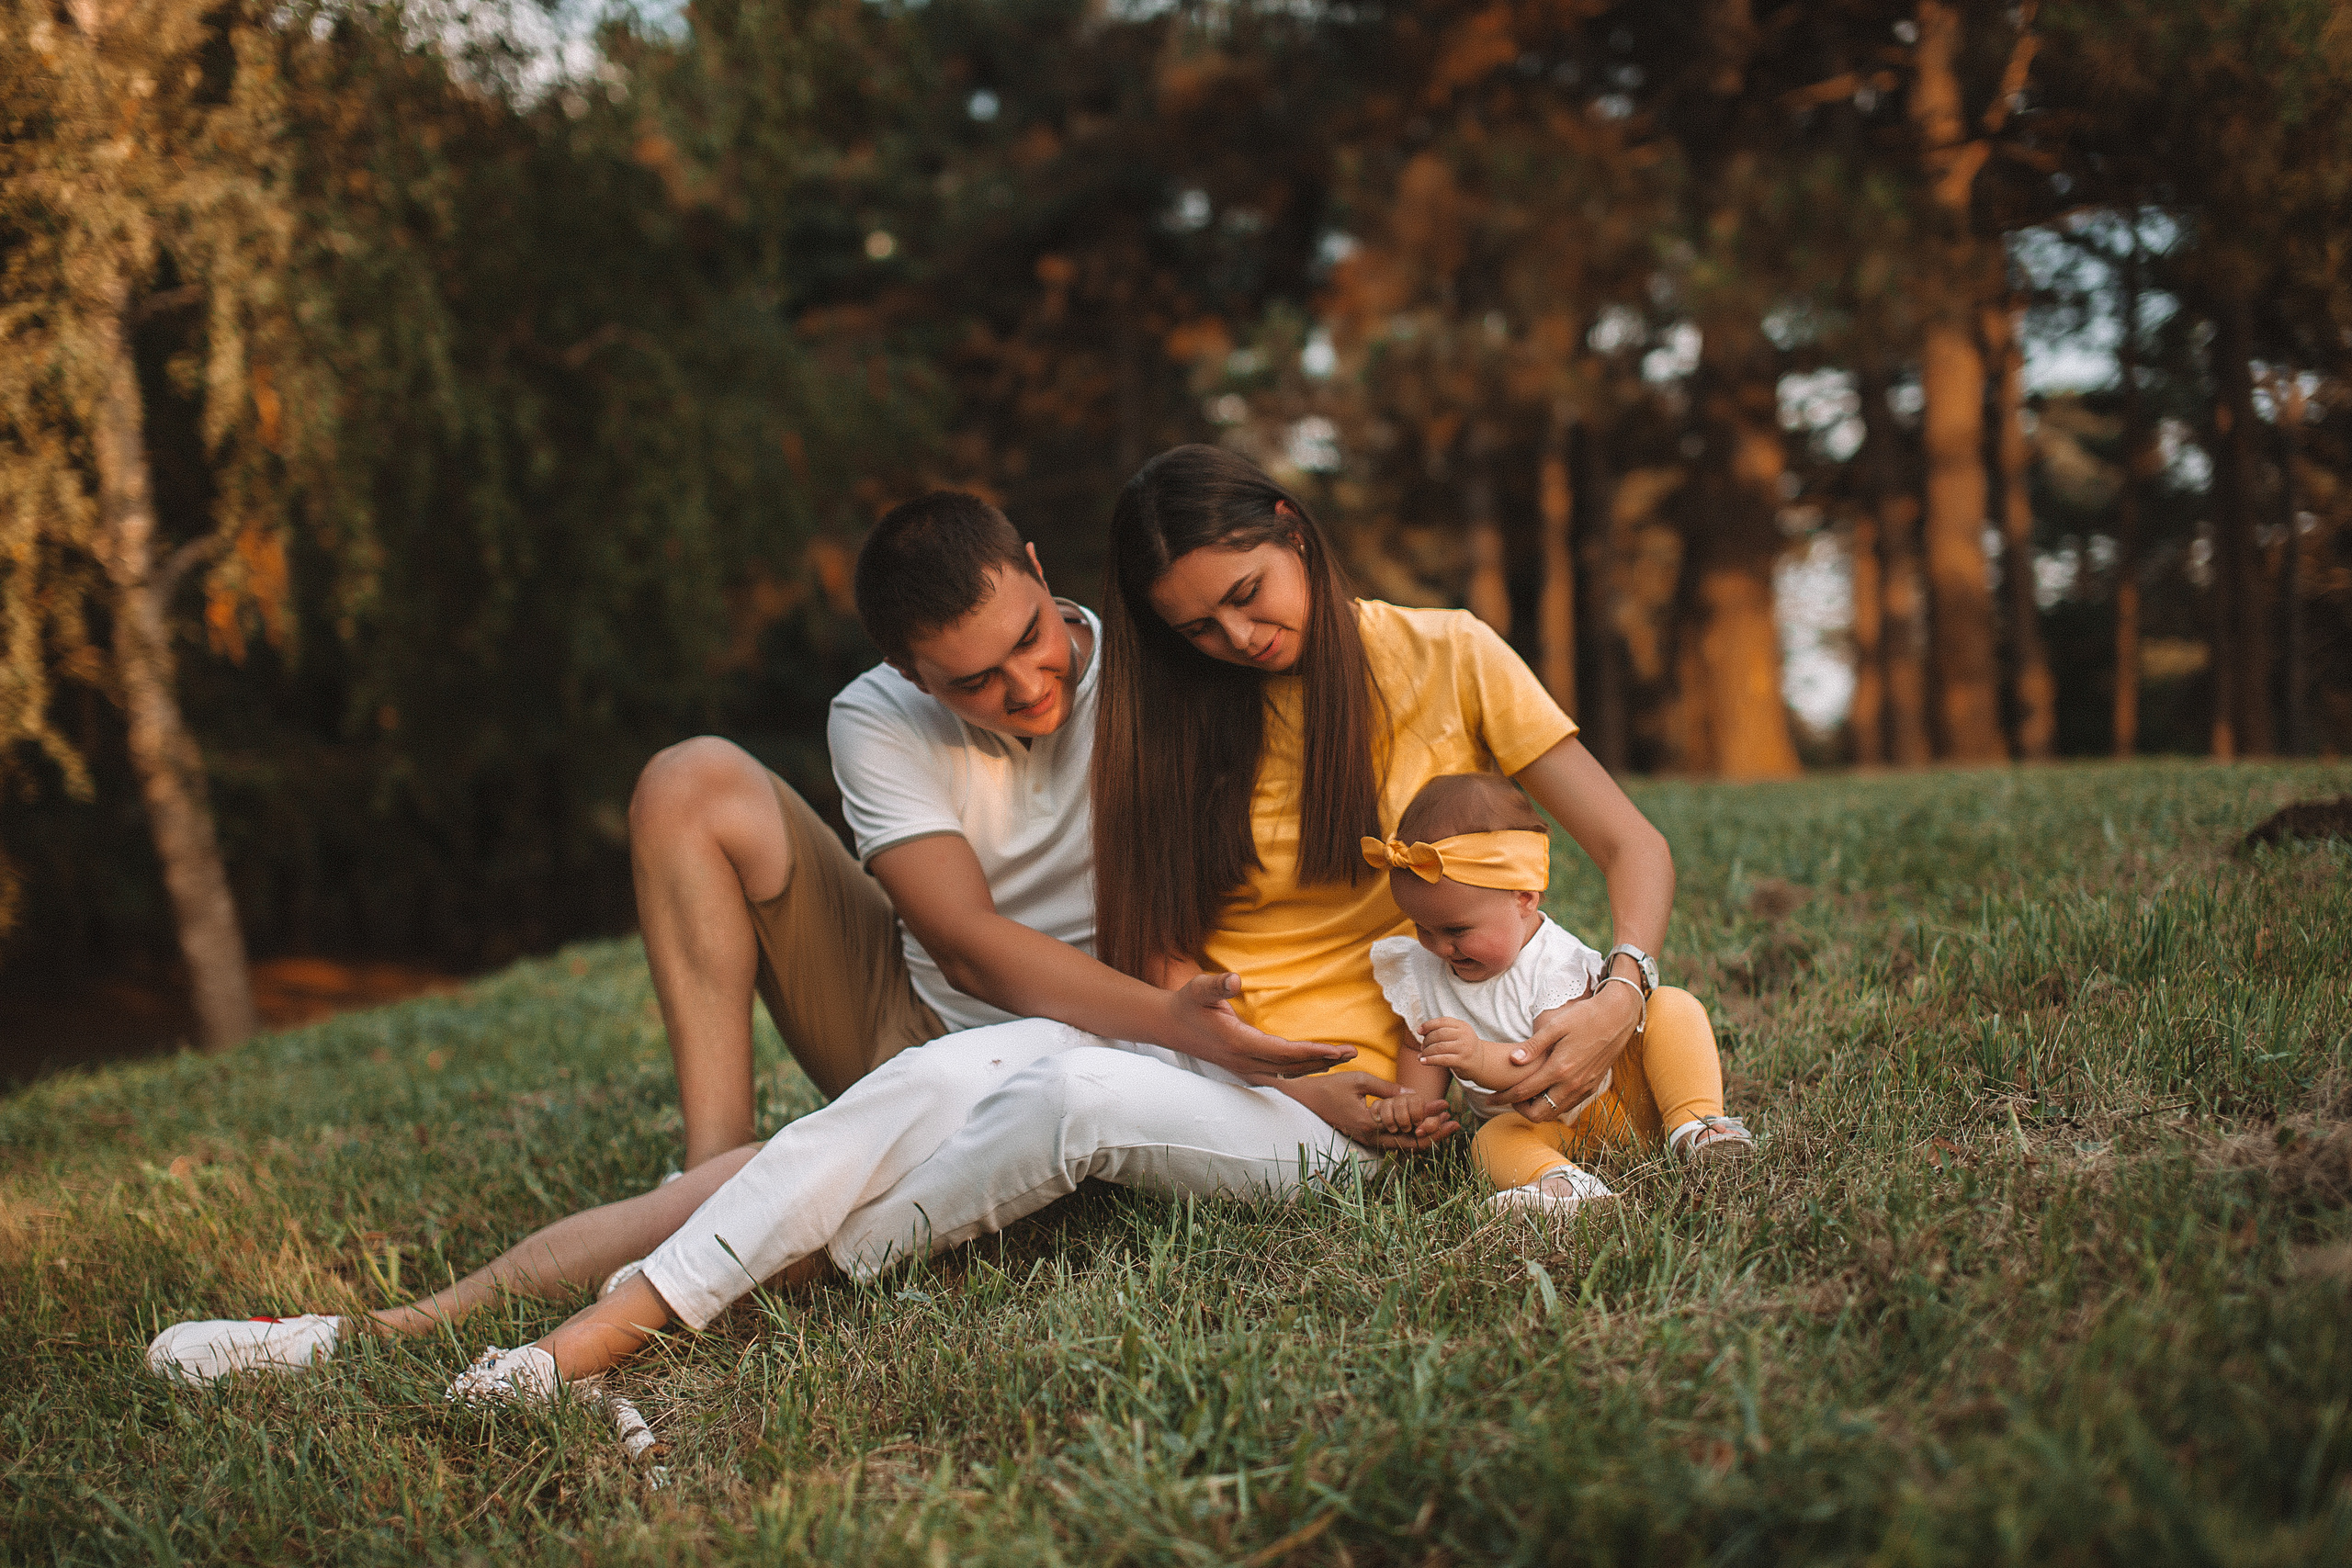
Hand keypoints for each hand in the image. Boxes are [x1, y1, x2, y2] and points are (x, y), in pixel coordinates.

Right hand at [1162, 972, 1356, 1082]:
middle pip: (1291, 1067)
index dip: (1311, 1052)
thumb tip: (1236, 979)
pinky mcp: (1245, 1068)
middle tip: (1352, 1053)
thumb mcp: (1199, 988)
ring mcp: (1244, 1068)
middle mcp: (1243, 1061)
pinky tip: (1317, 1064)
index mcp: (1237, 1043)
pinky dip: (1301, 1070)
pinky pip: (1279, 1074)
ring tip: (1342, 1058)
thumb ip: (1217, 984)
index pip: (1282, 1053)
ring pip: (1287, 1074)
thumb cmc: (1188, 1003)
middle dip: (1322, 1061)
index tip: (1336, 1050)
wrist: (1170, 1025)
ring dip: (1315, 1067)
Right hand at [1277, 1071, 1459, 1150]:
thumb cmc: (1330, 1088)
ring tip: (1443, 1124)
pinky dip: (1410, 1134)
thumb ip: (1386, 1089)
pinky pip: (1393, 1140)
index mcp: (1369, 1126)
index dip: (1429, 1118)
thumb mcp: (1359, 1081)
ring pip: (1403, 1145)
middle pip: (1410, 1144)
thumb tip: (1412, 1094)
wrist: (1306, 1101)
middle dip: (1434, 1134)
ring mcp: (1368, 1140)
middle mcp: (1370, 1138)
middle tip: (1454, 1122)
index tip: (1444, 1106)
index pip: (1407, 1127)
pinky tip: (1422, 1125)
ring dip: (1424, 1135)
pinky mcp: (1366, 1136)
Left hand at [1416, 1017, 1479, 1064]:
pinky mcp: (1462, 1061)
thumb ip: (1443, 1030)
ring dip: (1426, 1052)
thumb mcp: (1458, 1034)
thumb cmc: (1463, 1047)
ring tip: (1421, 1056)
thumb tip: (1421, 1031)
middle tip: (1422, 1047)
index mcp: (1462, 1025)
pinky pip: (1442, 1059)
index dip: (1428, 1025)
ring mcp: (1464, 1048)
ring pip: (1439, 1047)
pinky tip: (1423, 1061)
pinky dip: (1430, 1060)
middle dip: (1427, 1041)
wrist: (1481, 1062)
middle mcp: (1464, 1035)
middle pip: (1438, 1034)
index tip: (1419, 1031)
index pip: (1442, 1021)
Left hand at [1504, 984, 1643, 1123]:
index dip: (1503, 1098)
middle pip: (1538, 1114)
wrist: (1618, 1017)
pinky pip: (1568, 1106)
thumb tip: (1512, 1061)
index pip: (1524, 1092)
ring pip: (1554, 1113)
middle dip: (1519, 1109)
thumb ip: (1533, 1046)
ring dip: (1537, 1108)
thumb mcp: (1556, 1026)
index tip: (1489, 1098)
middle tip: (1510, 1096)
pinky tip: (1545, 1090)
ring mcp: (1584, 1088)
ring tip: (1525, 1094)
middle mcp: (1572, 1084)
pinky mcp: (1592, 1087)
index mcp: (1560, 1069)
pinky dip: (1553, 1104)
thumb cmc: (1585, 1016)